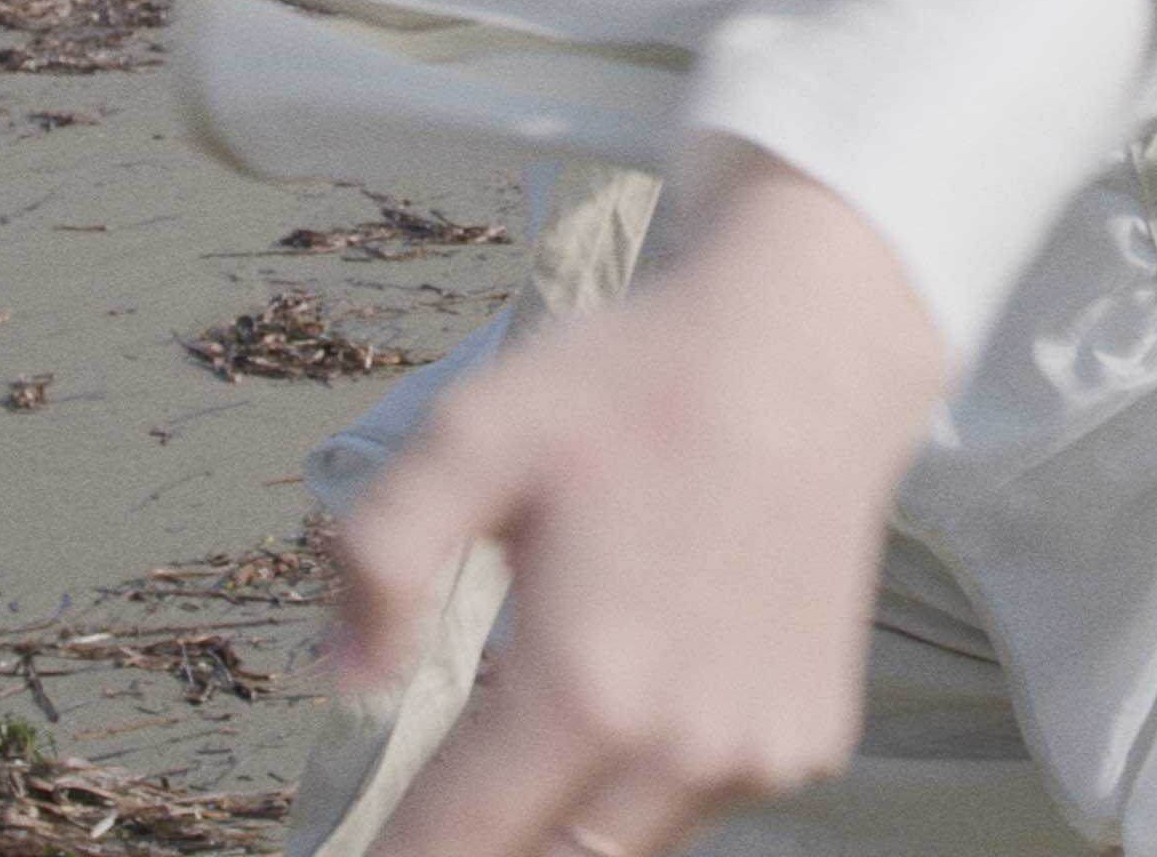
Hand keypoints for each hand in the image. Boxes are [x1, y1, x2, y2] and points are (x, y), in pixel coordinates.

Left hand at [334, 131, 951, 856]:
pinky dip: (643, 785)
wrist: (811, 350)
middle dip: (475, 845)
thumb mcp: (472, 434)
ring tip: (523, 738)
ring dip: (560, 819)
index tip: (361, 849)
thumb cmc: (639, 382)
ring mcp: (755, 751)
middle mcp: (681, 745)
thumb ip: (379, 562)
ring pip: (618, 852)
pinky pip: (692, 808)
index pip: (457, 844)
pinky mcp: (806, 739)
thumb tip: (345, 678)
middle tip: (434, 806)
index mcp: (586, 687)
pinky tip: (631, 693)